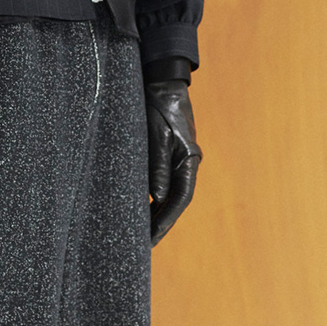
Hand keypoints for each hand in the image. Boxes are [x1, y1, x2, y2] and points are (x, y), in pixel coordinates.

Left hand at [145, 81, 201, 245]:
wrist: (161, 80)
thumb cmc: (159, 105)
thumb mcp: (156, 134)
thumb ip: (157, 166)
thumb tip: (155, 198)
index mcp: (189, 160)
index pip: (179, 199)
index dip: (165, 221)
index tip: (151, 240)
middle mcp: (185, 163)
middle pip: (174, 201)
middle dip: (159, 223)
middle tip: (142, 245)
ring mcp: (176, 159)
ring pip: (166, 194)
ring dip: (154, 213)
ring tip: (138, 233)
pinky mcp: (166, 154)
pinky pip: (159, 182)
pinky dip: (149, 197)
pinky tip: (137, 207)